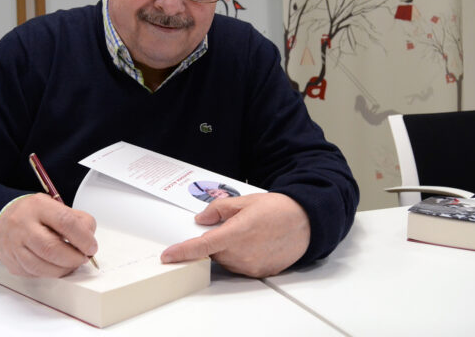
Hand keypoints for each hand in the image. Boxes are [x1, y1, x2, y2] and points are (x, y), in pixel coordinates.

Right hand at [0, 193, 97, 277]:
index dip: (83, 238)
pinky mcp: (12, 263)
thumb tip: (89, 240)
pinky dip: (50, 273)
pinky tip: (55, 265)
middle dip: (74, 258)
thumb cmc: (33, 214)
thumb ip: (76, 219)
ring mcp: (14, 246)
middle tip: (83, 257)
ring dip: (64, 269)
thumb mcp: (55, 206)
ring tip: (71, 262)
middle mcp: (23, 225)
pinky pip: (36, 274)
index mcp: (38, 206)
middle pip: (52, 249)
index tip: (92, 247)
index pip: (65, 222)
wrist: (2, 220)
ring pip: (43, 267)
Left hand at [160, 193, 309, 277]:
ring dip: (226, 250)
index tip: (168, 256)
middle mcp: (242, 253)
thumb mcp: (244, 201)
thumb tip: (201, 219)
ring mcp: (251, 266)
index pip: (201, 246)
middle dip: (213, 242)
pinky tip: (253, 244)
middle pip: (213, 254)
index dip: (182, 252)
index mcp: (236, 233)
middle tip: (228, 227)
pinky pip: (239, 267)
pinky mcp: (260, 272)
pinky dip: (239, 257)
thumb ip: (219, 210)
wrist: (306, 222)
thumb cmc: (278, 209)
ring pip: (225, 261)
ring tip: (246, 233)